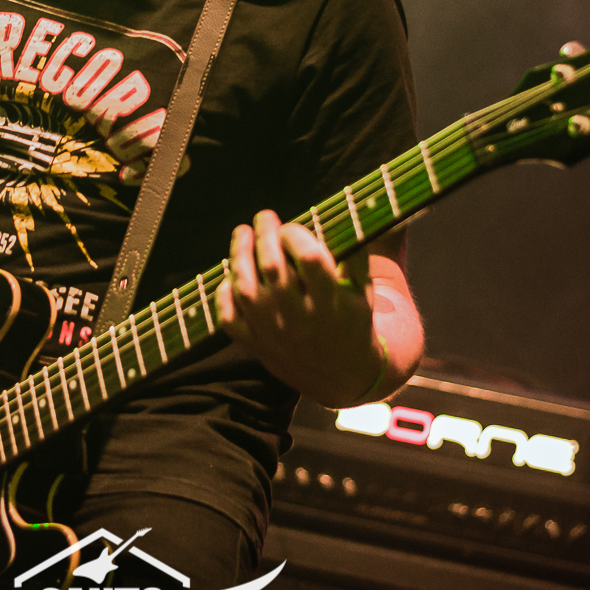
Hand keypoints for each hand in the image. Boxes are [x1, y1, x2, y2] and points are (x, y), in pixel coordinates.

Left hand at [217, 210, 381, 401]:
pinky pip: (230, 318)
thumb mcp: (364, 291)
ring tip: (242, 235)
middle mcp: (302, 321)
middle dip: (265, 235)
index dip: (297, 235)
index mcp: (333, 305)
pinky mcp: (257, 346)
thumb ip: (356, 253)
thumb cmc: (354, 322)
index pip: (311, 259)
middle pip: (274, 269)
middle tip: (264, 217)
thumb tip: (349, 211)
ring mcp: (276, 335)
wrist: (344, 377)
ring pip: (246, 291)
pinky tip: (232, 276)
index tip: (292, 228)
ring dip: (239, 257)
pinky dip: (225, 294)